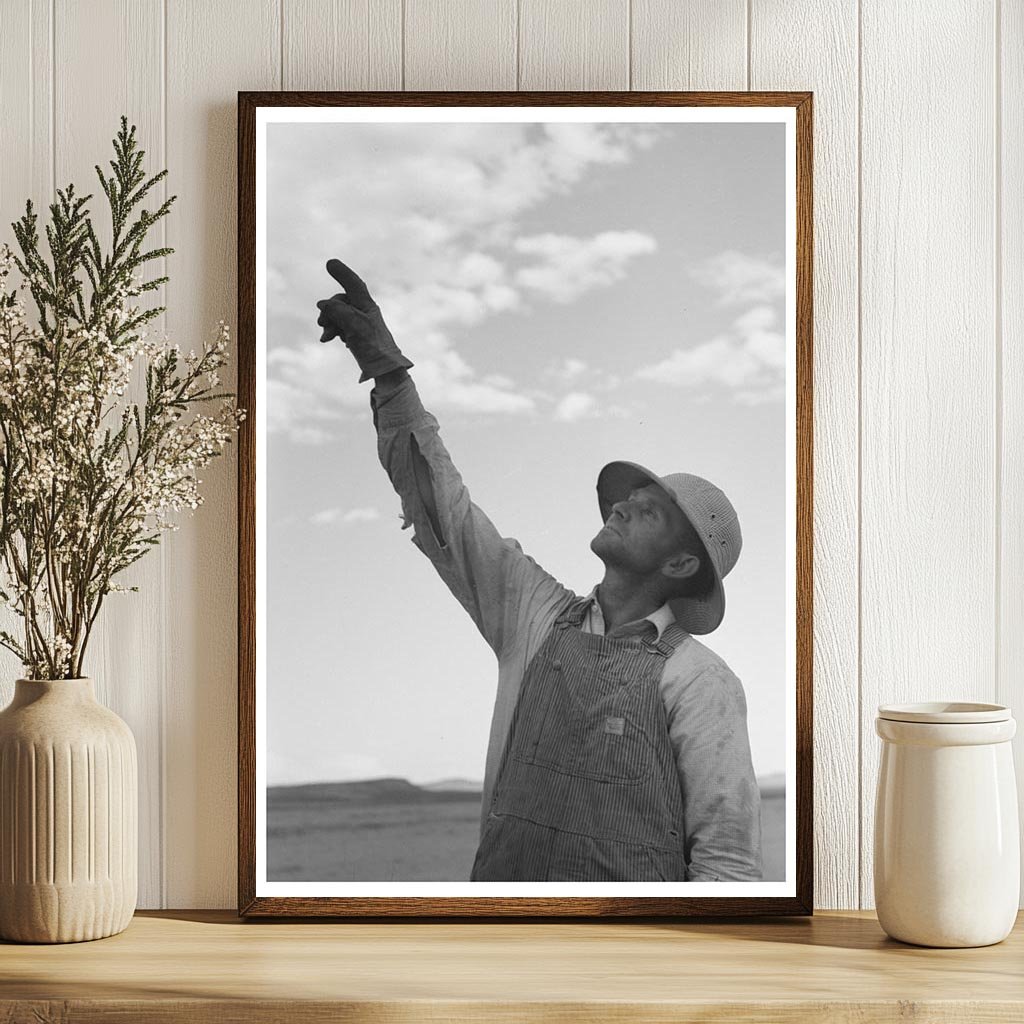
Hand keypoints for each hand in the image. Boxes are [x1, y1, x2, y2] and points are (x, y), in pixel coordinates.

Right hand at [315, 259, 412, 382]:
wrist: (383, 369)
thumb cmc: (373, 346)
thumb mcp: (353, 325)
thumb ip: (337, 310)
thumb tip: (322, 303)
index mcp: (367, 305)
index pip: (354, 285)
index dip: (342, 273)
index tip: (329, 263)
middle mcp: (363, 311)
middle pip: (340, 302)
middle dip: (328, 311)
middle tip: (321, 323)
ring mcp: (359, 323)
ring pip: (337, 315)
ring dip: (328, 323)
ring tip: (326, 337)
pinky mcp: (356, 334)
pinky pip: (339, 327)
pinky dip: (332, 331)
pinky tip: (328, 340)